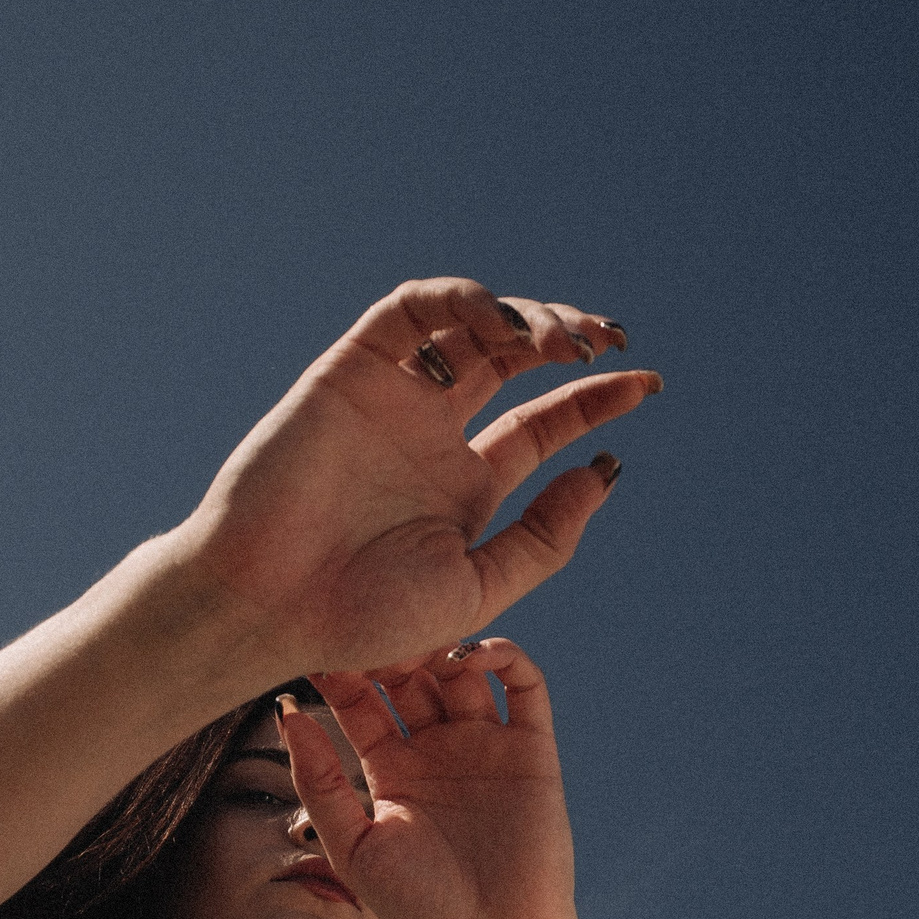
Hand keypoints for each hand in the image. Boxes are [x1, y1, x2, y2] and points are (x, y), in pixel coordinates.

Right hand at [173, 277, 656, 683]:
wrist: (271, 605)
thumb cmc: (364, 617)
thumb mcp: (480, 587)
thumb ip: (544, 537)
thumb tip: (605, 471)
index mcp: (466, 489)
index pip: (542, 425)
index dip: (595, 399)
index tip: (647, 384)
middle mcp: (432, 436)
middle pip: (514, 363)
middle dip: (567, 342)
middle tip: (610, 342)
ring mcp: (393, 399)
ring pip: (470, 328)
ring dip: (523, 319)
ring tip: (564, 343)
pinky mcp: (351, 369)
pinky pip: (410, 311)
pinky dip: (460, 302)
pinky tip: (503, 328)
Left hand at [281, 638, 577, 918]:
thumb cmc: (423, 908)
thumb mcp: (353, 847)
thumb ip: (318, 783)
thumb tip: (286, 712)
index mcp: (391, 769)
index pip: (360, 699)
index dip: (341, 668)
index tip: (318, 640)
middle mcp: (437, 748)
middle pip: (409, 674)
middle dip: (391, 645)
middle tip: (372, 623)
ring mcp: (486, 744)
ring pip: (461, 669)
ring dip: (441, 642)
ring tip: (419, 638)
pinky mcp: (532, 749)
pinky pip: (523, 686)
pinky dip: (503, 656)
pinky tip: (472, 654)